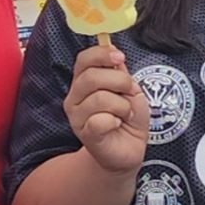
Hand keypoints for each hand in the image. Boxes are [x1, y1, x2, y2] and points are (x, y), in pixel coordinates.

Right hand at [64, 43, 149, 175]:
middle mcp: (75, 97)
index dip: (101, 54)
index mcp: (83, 82)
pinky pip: (100, 120)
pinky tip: (116, 125)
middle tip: (129, 92)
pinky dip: (115, 121)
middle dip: (120, 81)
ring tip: (125, 114)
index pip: (83, 59)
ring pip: (99, 98)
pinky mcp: (85, 134)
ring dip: (122, 106)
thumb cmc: (128, 119)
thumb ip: (120, 73)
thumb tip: (115, 53)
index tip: (120, 57)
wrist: (128, 151)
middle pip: (91, 77)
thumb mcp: (129, 90)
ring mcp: (77, 116)